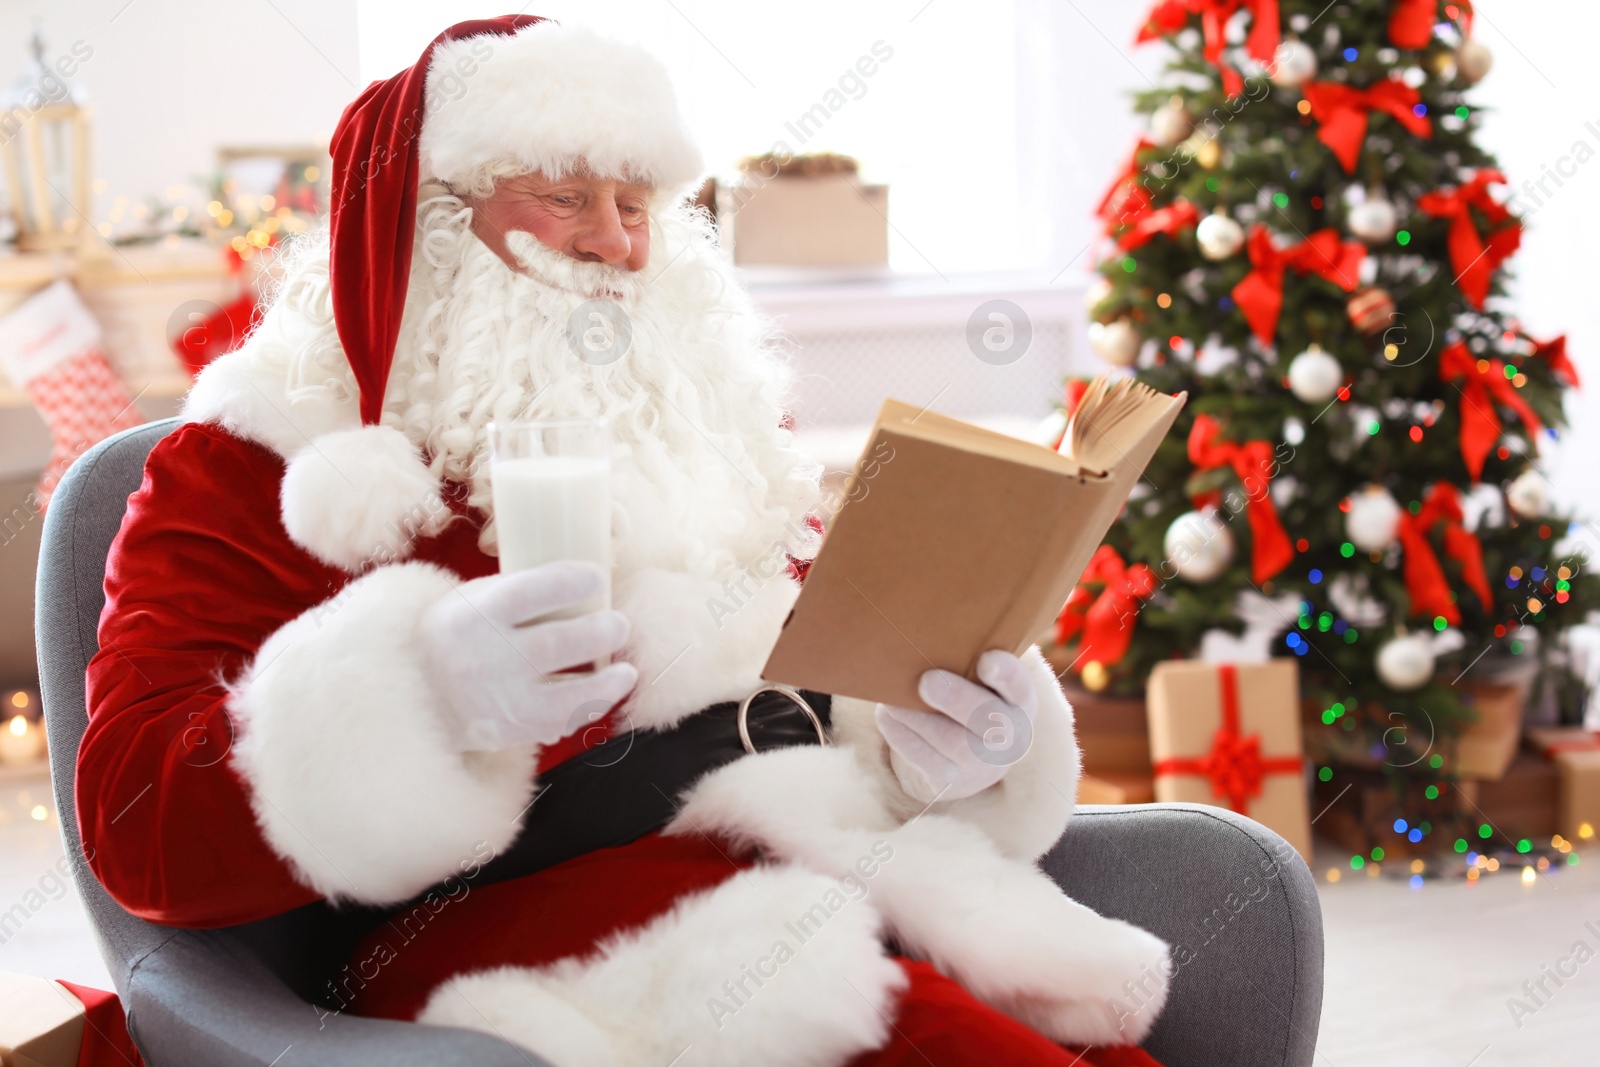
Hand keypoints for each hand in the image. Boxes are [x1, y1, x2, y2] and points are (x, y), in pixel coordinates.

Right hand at [419, 562, 637, 751]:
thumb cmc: (453, 636)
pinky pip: (560, 722)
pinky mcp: (509, 730)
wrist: (409, 695)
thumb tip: (582, 583)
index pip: (531, 591)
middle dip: (601, 632)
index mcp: (477, 614)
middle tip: (619, 625)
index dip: (572, 581)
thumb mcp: (469, 600)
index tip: (597, 577)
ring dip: (607, 683)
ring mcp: (499, 698)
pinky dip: (588, 708)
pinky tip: (605, 694)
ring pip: (566, 695)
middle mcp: (487, 656)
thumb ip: (517, 591)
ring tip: (627, 671)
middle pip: (557, 643)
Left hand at [874, 649, 1037, 802]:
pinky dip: (902, 737)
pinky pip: (927, 761)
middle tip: (927, 681)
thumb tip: (926, 628)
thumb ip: (967, 660)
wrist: (971, 760)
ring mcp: (982, 762)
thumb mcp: (983, 683)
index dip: (1005, 674)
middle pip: (989, 718)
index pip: (1019, 685)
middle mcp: (1009, 734)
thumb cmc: (971, 701)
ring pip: (954, 742)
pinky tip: (886, 716)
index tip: (986, 660)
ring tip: (891, 699)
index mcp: (1019, 701)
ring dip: (918, 718)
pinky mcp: (953, 779)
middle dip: (957, 699)